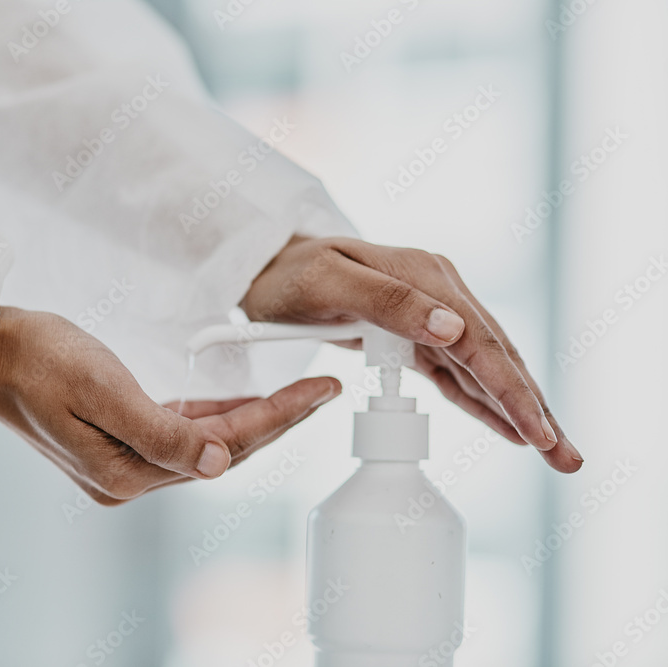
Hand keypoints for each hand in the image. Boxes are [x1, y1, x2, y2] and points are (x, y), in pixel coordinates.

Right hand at [0, 307, 340, 503]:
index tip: (321, 391)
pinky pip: (180, 434)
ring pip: (205, 445)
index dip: (278, 416)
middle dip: (276, 420)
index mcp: (126, 471)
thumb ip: (163, 430)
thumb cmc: (39, 359)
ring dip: (249, 421)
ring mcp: (120, 465)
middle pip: (221, 452)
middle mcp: (127, 478)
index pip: (223, 446)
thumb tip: (220, 464)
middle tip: (323, 391)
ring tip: (295, 396)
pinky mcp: (115, 446)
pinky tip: (236, 406)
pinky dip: (213, 419)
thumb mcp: (102, 387)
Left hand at [240, 235, 582, 472]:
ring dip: (518, 410)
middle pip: (496, 356)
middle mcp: (438, 293)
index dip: (511, 389)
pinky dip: (483, 403)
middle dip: (533, 408)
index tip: (538, 431)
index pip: (479, 341)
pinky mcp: (416, 336)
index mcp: (425, 276)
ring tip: (554, 452)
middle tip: (567, 457)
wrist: (268, 268)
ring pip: (484, 369)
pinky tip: (508, 428)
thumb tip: (452, 328)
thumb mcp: (327, 283)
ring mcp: (431, 314)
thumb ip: (387, 301)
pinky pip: (456, 375)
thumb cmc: (290, 274)